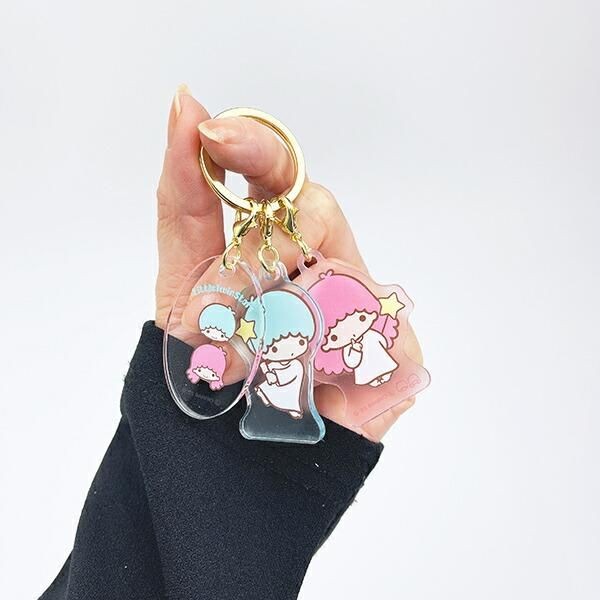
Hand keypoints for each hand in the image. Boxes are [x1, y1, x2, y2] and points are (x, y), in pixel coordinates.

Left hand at [155, 85, 422, 441]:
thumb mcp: (184, 279)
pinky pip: (361, 336)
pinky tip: (298, 390)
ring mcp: (373, 308)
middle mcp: (334, 265)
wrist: (232, 450)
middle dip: (250, 263)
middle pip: (315, 213)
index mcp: (286, 244)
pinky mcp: (402, 357)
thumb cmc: (211, 362)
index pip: (284, 174)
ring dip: (270, 323)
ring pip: (334, 273)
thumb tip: (188, 104)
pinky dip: (309, 363)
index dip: (256, 146)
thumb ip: (186, 199)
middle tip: (212, 321)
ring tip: (242, 370)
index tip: (215, 133)